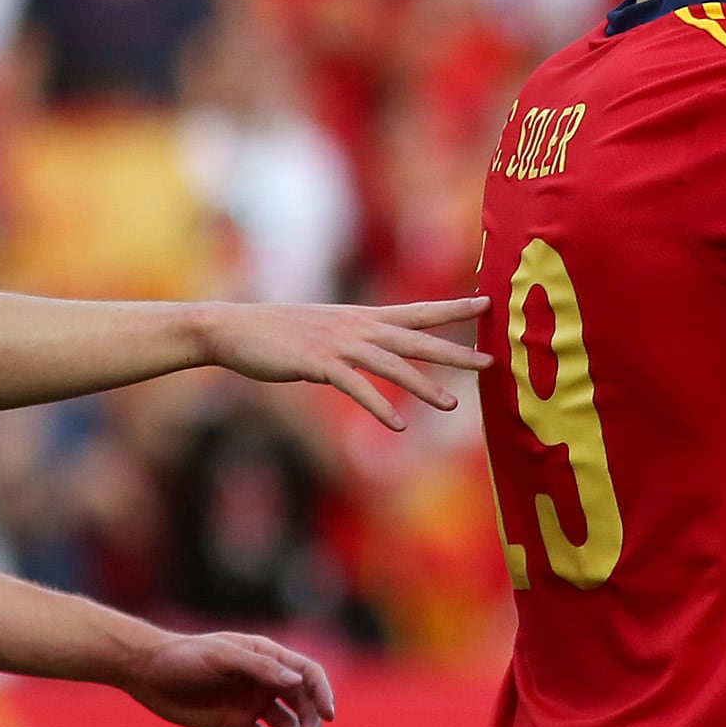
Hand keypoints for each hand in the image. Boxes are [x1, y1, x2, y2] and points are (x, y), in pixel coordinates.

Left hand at [122, 628, 337, 726]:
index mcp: (267, 657)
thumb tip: (297, 683)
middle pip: (302, 704)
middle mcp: (265, 681)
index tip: (328, 716)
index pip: (307, 674)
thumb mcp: (221, 658)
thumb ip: (259, 668)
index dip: (322, 693)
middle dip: (310, 724)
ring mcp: (253, 704)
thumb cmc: (184, 657)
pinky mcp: (237, 725)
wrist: (147, 674)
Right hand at [211, 298, 490, 429]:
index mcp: (362, 317)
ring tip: (452, 406)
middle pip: (417, 339)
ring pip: (392, 365)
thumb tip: (376, 353)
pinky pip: (356, 387)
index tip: (487, 301)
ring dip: (423, 387)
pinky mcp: (318, 364)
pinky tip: (398, 425)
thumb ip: (355, 340)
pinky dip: (378, 406)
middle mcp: (358, 327)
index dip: (454, 307)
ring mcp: (339, 344)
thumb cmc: (279, 331)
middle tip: (491, 361)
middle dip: (455, 351)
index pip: (418, 310)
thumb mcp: (326, 329)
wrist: (234, 328)